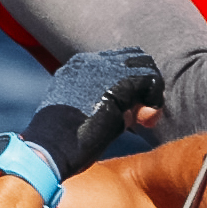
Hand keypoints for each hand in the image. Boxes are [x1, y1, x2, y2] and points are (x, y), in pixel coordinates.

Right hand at [24, 46, 163, 176]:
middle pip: (137, 59)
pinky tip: (146, 122)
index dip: (132, 86)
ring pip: (147, 66)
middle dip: (145, 85)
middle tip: (141, 116)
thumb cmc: (64, 143)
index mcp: (78, 67)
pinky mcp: (118, 82)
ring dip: (151, 93)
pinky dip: (155, 101)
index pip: (119, 62)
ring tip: (143, 120)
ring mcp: (105, 69)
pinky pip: (152, 81)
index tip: (129, 113)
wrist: (50, 148)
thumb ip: (108, 106)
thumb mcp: (83, 117)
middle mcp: (92, 61)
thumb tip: (136, 111)